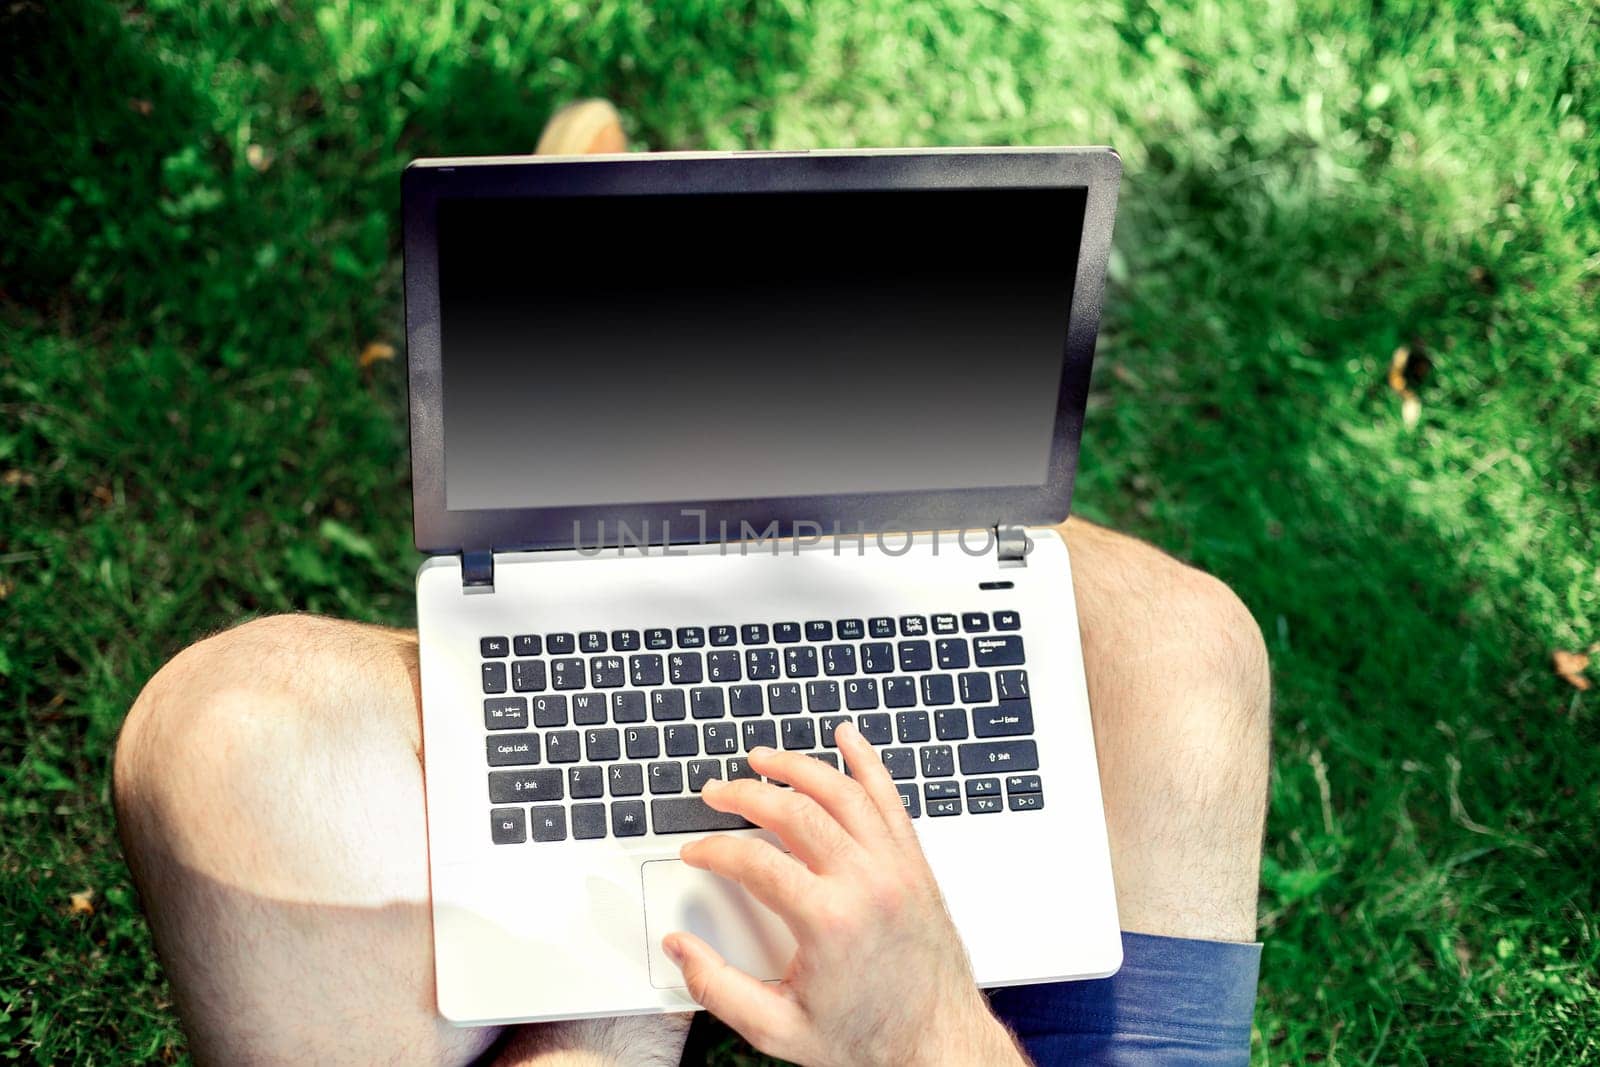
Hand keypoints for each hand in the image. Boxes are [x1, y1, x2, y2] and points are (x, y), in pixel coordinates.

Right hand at [663, 723, 1028, 1066]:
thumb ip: (718, 989)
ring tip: (763, 758)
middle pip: (794, 811)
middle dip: (746, 794)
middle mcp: (866, 882)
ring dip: (797, 767)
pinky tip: (848, 738)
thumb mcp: (779, 1030)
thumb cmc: (868, 1037)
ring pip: (842, 791)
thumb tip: (680, 949)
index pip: (756, 861)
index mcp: (829, 920)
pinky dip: (867, 762)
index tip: (697, 852)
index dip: (715, 850)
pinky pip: (889, 798)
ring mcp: (895, 866)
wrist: (937, 1042)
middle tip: (717, 792)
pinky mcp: (915, 863)